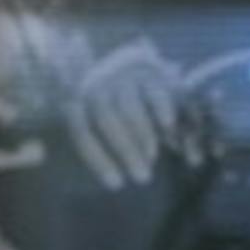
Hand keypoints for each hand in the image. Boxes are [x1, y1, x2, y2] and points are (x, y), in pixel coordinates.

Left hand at [63, 37, 202, 189]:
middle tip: (142, 178)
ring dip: (143, 138)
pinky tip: (171, 137)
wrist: (130, 64)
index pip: (82, 130)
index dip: (98, 159)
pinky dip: (163, 117)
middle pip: (107, 119)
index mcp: (79, 99)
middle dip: (125, 151)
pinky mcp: (149, 72)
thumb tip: (111, 182)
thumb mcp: (97, 120)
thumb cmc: (113, 107)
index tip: (116, 184)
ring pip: (131, 109)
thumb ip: (97, 142)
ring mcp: (123, 76)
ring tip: (151, 159)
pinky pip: (156, 96)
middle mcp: (97, 84)